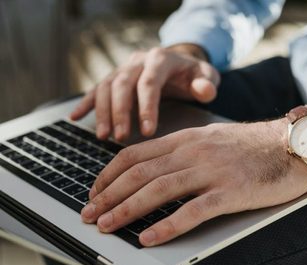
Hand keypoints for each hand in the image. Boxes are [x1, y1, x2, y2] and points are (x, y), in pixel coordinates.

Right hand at [70, 44, 219, 140]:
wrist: (180, 64)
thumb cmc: (193, 75)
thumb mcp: (206, 76)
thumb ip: (207, 83)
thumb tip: (204, 90)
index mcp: (160, 59)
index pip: (149, 83)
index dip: (147, 107)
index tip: (148, 132)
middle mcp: (138, 61)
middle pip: (122, 84)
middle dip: (120, 112)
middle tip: (121, 137)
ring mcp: (123, 68)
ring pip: (105, 86)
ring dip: (101, 111)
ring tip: (103, 136)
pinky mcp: (114, 77)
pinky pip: (96, 89)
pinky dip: (85, 103)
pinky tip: (74, 117)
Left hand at [80, 119, 306, 245]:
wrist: (293, 144)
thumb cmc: (252, 146)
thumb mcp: (211, 139)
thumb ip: (183, 151)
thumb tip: (154, 170)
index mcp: (187, 139)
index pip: (136, 154)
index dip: (109, 174)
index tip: (95, 191)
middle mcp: (194, 152)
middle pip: (140, 173)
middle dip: (108, 195)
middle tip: (89, 214)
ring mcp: (212, 171)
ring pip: (159, 190)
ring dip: (127, 210)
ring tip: (106, 226)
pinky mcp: (231, 191)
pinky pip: (192, 211)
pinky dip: (167, 226)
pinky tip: (149, 237)